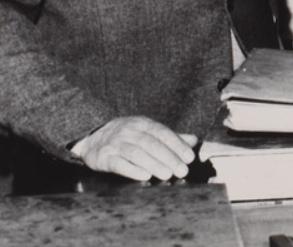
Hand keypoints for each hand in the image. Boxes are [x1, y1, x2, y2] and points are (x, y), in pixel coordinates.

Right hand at [71, 116, 196, 181]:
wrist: (91, 139)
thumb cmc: (126, 137)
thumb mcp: (147, 132)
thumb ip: (170, 137)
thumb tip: (194, 141)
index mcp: (142, 123)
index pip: (162, 133)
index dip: (177, 145)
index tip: (189, 158)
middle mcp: (128, 131)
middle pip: (151, 144)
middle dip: (169, 157)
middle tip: (182, 171)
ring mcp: (115, 143)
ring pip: (136, 153)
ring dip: (154, 164)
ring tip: (167, 175)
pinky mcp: (103, 156)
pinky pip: (119, 163)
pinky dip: (132, 170)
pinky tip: (145, 176)